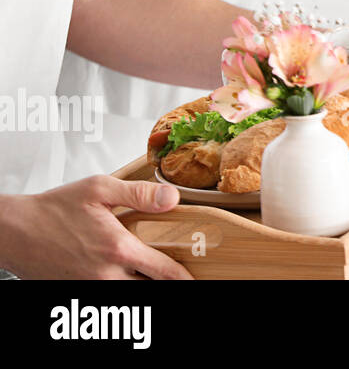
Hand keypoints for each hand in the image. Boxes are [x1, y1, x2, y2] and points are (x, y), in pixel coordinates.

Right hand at [0, 175, 193, 278]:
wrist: (15, 231)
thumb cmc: (53, 209)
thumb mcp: (99, 189)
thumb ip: (139, 194)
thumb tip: (172, 199)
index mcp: (117, 249)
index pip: (163, 272)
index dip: (183, 278)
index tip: (194, 279)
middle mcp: (106, 274)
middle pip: (149, 290)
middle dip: (164, 284)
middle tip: (173, 273)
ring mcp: (90, 287)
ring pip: (128, 297)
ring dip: (141, 286)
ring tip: (147, 273)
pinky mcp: (77, 292)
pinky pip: (106, 297)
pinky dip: (119, 288)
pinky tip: (122, 275)